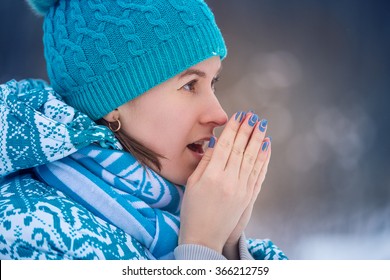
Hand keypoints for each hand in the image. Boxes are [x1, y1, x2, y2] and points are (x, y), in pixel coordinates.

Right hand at [179, 112, 270, 253]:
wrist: (204, 237)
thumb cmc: (193, 210)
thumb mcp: (192, 184)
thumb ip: (205, 162)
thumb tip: (216, 142)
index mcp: (212, 176)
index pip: (225, 145)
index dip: (233, 129)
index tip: (239, 115)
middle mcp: (229, 180)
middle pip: (241, 149)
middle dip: (247, 130)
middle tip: (253, 115)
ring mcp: (241, 189)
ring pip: (252, 159)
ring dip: (258, 140)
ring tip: (262, 125)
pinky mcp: (248, 197)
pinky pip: (258, 173)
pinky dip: (263, 159)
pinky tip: (266, 147)